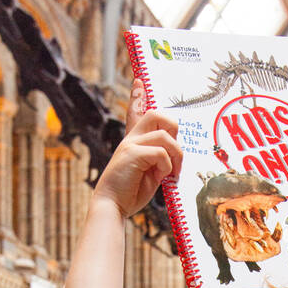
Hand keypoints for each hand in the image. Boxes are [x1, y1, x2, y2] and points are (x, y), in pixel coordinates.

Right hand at [93, 81, 182, 218]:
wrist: (112, 206)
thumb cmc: (130, 193)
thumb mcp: (149, 174)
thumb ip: (159, 162)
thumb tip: (173, 157)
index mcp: (133, 143)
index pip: (135, 113)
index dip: (138, 96)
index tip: (140, 81)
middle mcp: (130, 139)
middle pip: (156, 114)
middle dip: (173, 129)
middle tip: (175, 153)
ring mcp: (130, 145)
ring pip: (164, 135)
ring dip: (175, 155)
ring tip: (173, 173)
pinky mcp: (132, 154)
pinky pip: (161, 152)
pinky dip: (167, 166)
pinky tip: (163, 178)